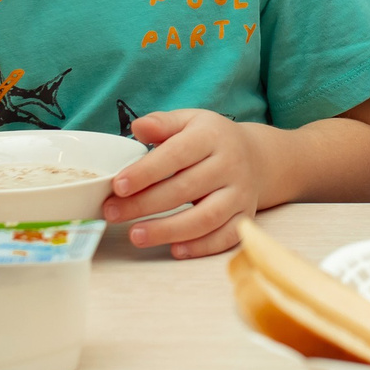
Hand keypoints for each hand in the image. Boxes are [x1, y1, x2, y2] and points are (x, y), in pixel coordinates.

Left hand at [103, 109, 262, 257]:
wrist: (256, 157)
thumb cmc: (210, 139)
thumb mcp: (189, 121)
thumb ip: (162, 123)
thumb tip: (138, 127)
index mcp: (211, 137)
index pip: (176, 155)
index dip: (146, 172)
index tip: (118, 186)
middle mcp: (230, 165)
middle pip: (186, 189)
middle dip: (145, 204)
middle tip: (113, 213)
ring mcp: (240, 193)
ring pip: (206, 218)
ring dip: (168, 230)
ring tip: (136, 235)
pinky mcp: (246, 216)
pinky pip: (226, 237)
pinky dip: (201, 247)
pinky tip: (174, 249)